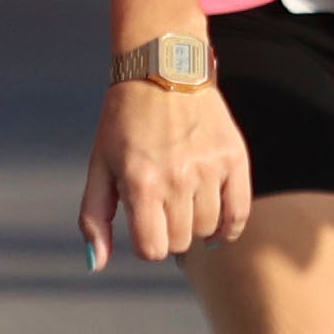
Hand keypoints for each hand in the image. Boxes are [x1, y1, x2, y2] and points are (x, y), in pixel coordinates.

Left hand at [81, 61, 247, 266]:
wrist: (163, 69)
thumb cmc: (124, 120)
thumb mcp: (99, 166)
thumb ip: (94, 217)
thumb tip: (95, 264)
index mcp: (141, 182)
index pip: (152, 249)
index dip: (146, 243)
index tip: (144, 224)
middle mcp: (177, 178)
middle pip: (180, 242)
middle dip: (168, 232)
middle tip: (162, 205)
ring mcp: (209, 168)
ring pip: (208, 229)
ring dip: (195, 222)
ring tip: (184, 197)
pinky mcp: (234, 158)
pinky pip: (239, 213)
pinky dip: (229, 225)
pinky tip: (217, 221)